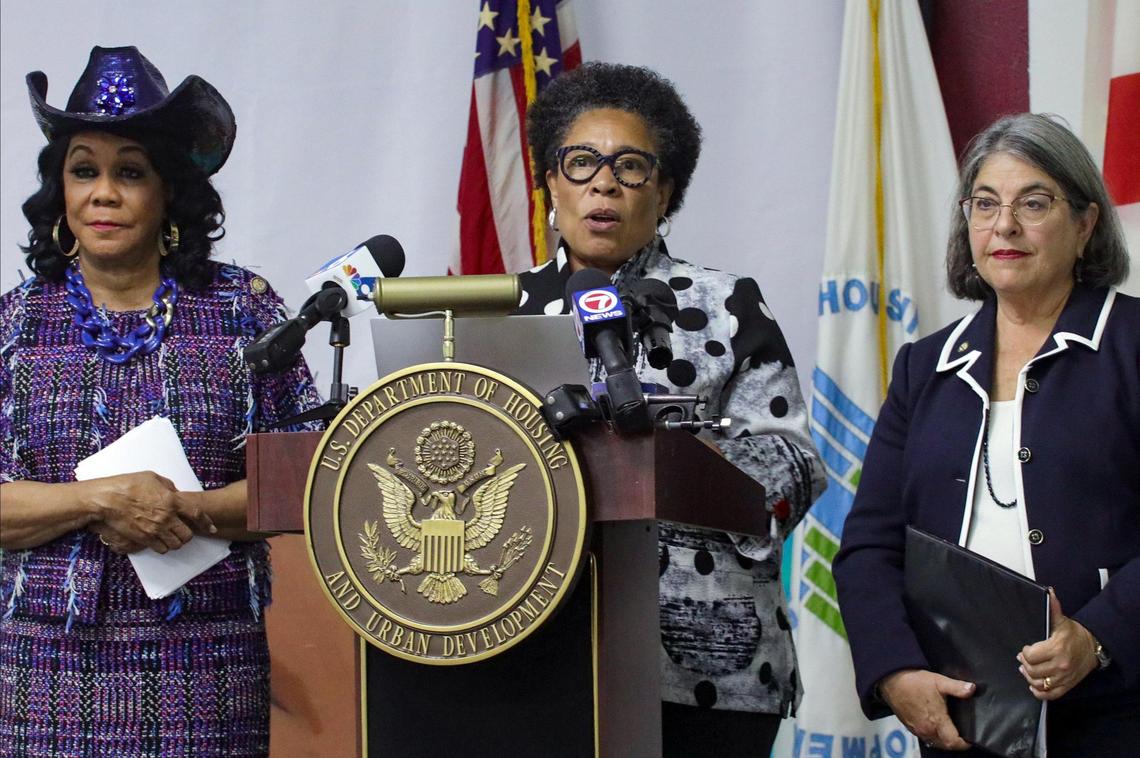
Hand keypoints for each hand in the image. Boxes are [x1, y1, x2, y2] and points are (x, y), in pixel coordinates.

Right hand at [84, 471, 215, 553]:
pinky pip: (161, 549)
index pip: (196, 514)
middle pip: (187, 535)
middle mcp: (166, 517)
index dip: (206, 522)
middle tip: (183, 531)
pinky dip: (163, 547)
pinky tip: (159, 541)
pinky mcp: (144, 538)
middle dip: (188, 534)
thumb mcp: (153, 478)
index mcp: (172, 500)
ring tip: (171, 537)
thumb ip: (168, 486)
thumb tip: (175, 493)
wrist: (106, 499)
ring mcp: (155, 529)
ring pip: (175, 544)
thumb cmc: (127, 485)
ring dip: (176, 542)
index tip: (211, 527)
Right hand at [879, 668, 974, 750]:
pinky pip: (925, 738)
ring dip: (943, 740)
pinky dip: (933, 736)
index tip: (970, 738)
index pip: (954, 743)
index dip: (965, 744)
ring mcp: (917, 730)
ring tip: (949, 730)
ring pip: (935, 743)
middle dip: (955, 743)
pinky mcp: (910, 727)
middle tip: (961, 734)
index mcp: (936, 721)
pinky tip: (934, 725)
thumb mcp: (939, 681)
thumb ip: (957, 687)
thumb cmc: (914, 681)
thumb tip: (972, 689)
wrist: (891, 680)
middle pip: (945, 745)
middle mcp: (926, 729)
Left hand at [1018, 588, 1096, 700]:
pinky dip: (1039, 692)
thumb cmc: (1073, 633)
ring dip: (1029, 678)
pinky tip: (1034, 686)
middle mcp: (1060, 664)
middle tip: (1024, 659)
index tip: (1026, 648)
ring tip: (1026, 670)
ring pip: (1039, 683)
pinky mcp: (1068, 685)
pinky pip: (1050, 695)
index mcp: (1057, 648)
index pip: (1031, 656)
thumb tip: (1048, 592)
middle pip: (1032, 670)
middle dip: (1024, 664)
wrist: (1092, 646)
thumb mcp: (1061, 620)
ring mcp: (1064, 677)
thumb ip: (1052, 607)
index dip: (1025, 652)